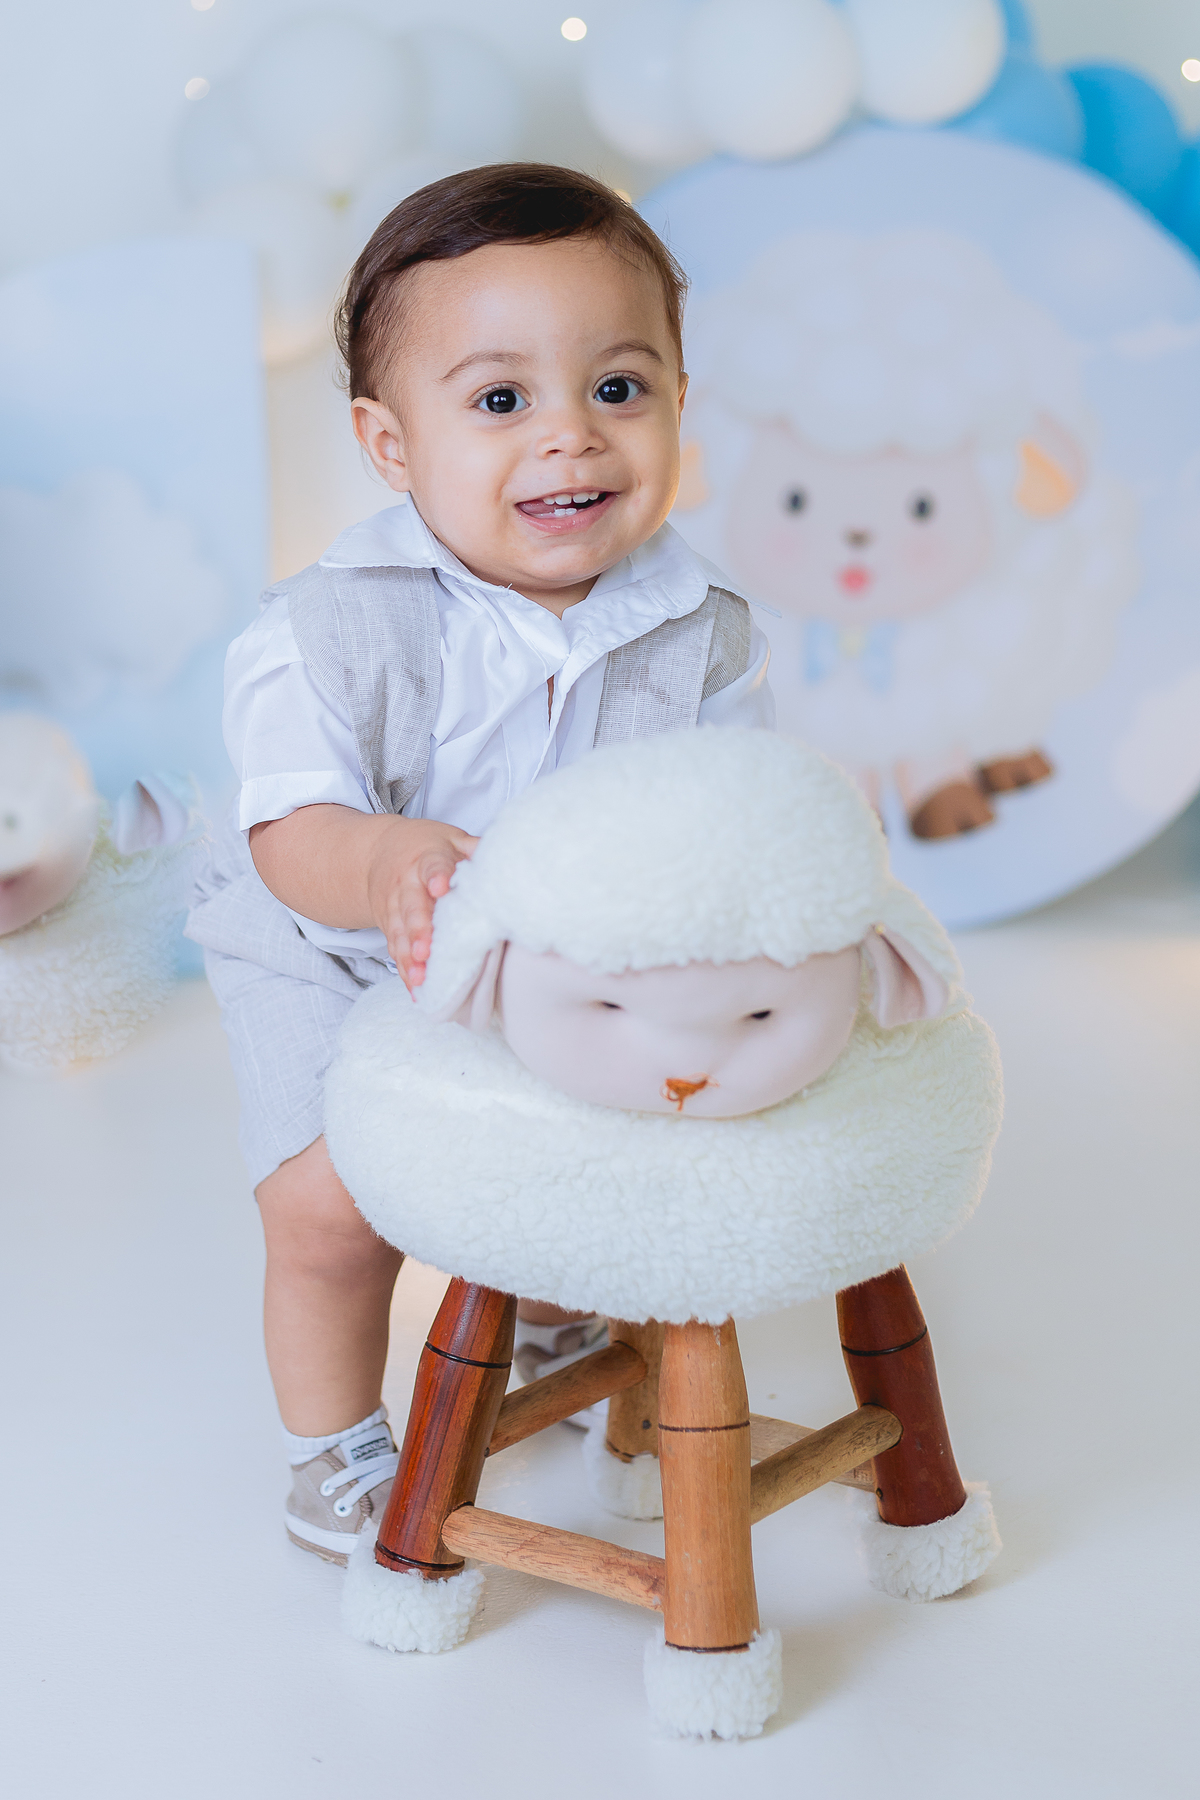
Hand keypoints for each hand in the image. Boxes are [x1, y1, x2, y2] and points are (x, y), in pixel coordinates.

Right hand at [365, 816, 477, 987]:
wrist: (377, 853)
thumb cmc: (425, 849)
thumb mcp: (449, 839)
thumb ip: (472, 848)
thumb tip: (499, 855)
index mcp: (425, 859)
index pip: (432, 867)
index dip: (437, 877)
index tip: (442, 888)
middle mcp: (405, 885)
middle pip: (412, 908)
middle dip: (418, 930)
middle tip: (426, 950)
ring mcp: (393, 908)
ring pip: (400, 934)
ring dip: (409, 957)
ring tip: (421, 978)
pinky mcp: (388, 927)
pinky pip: (395, 950)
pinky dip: (404, 970)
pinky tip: (415, 989)